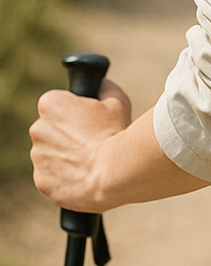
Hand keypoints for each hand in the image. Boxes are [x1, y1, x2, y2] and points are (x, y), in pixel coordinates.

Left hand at [30, 79, 132, 212]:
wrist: (112, 172)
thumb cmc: (115, 132)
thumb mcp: (118, 102)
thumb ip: (106, 89)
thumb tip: (102, 85)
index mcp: (52, 104)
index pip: (58, 103)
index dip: (76, 109)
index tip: (90, 117)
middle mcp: (38, 128)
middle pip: (52, 128)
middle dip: (68, 132)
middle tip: (93, 138)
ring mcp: (37, 157)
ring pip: (51, 153)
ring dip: (66, 154)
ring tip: (92, 159)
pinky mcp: (41, 181)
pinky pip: (52, 175)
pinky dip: (66, 175)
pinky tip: (86, 174)